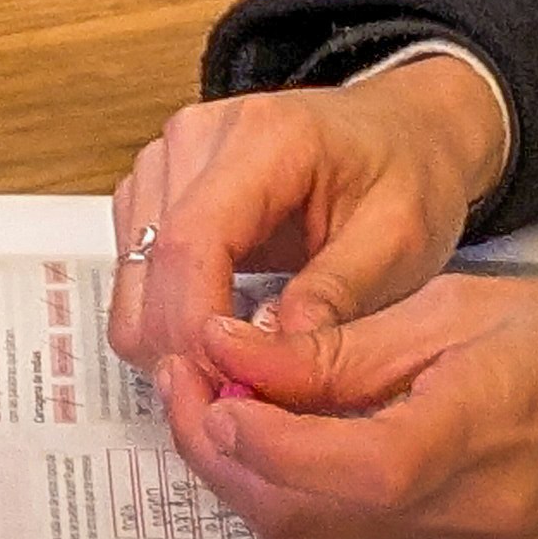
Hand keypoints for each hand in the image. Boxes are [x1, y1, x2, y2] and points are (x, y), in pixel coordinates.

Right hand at [105, 57, 506, 380]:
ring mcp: (168, 159)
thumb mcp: (401, 239)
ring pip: (132, 277)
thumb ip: (337, 293)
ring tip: (240, 371)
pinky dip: (166, 320)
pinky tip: (224, 337)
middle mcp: (198, 137)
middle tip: (242, 406)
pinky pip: (135, 272)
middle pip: (151, 263)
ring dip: (170, 339)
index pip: (192, 241)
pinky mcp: (157, 188)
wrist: (399, 132)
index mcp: (264, 136)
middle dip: (185, 349)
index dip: (197, 327)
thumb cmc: (406, 176)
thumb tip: (272, 354)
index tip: (232, 392)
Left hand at [165, 277, 537, 538]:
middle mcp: (455, 530)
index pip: (310, 467)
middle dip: (218, 452)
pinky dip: (316, 495)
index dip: (230, 424)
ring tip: (235, 399)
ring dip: (259, 477)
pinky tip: (306, 438)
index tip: (194, 364)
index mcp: (458, 444)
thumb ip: (344, 347)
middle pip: (293, 520)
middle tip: (190, 378)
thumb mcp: (465, 309)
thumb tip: (240, 353)